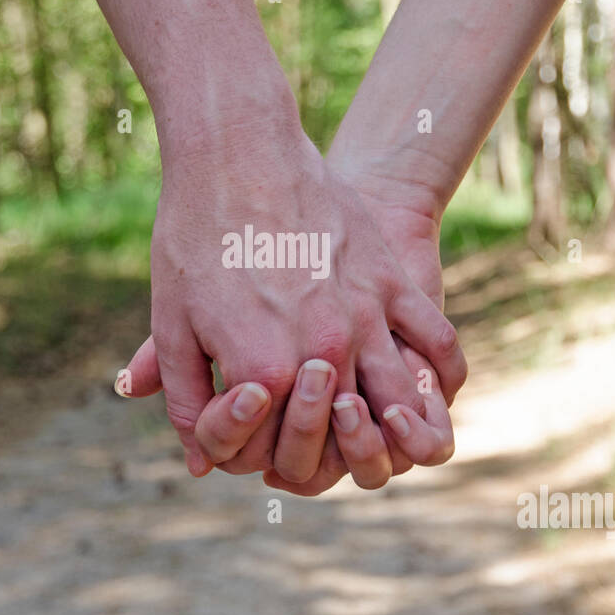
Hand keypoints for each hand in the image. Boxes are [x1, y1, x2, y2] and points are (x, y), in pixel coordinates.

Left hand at [199, 152, 456, 494]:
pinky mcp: (392, 283)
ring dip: (394, 429)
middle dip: (327, 450)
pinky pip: (438, 345)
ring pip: (402, 405)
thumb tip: (200, 463)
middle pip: (347, 440)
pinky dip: (441, 380)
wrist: (239, 151)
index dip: (263, 453)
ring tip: (376, 427)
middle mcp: (322, 354)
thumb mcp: (172, 322)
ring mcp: (366, 318)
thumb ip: (185, 398)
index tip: (255, 432)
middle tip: (312, 432)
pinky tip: (428, 393)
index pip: (277, 451)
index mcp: (263, 371)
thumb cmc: (195, 235)